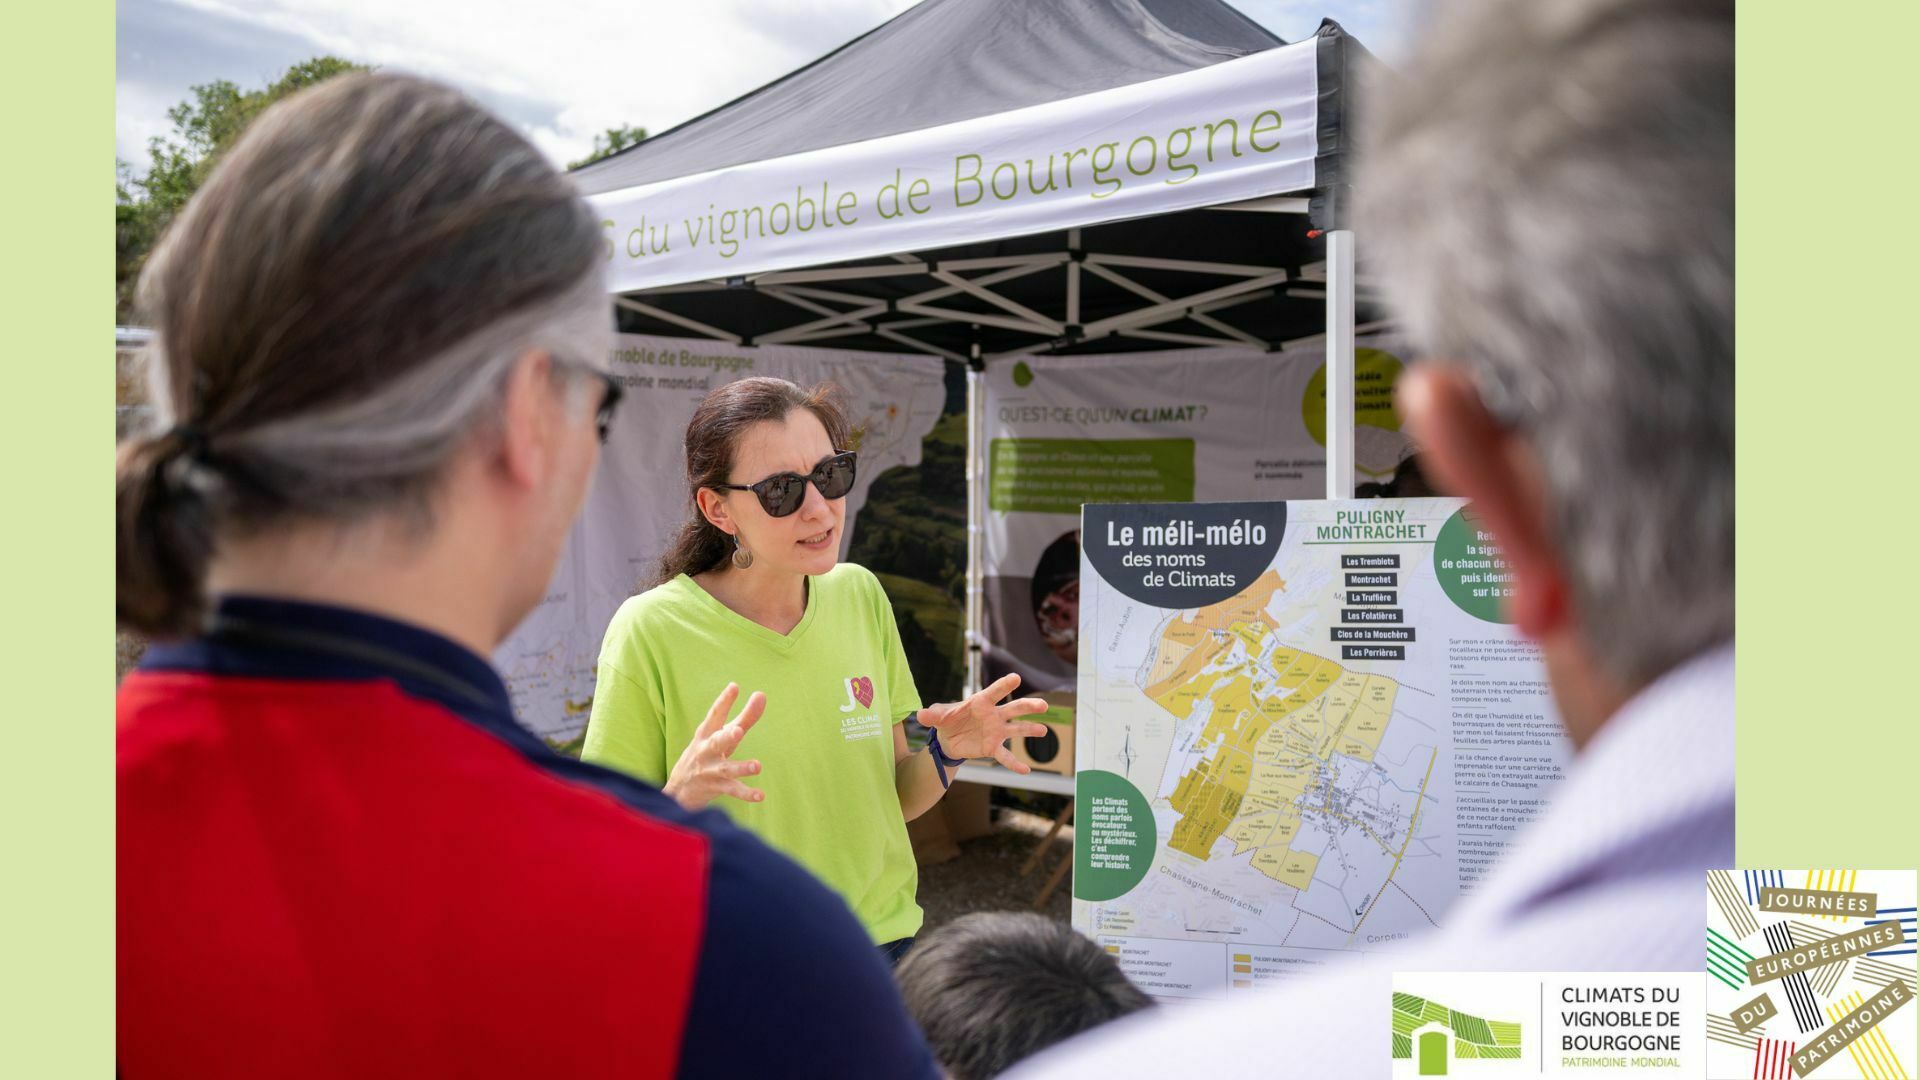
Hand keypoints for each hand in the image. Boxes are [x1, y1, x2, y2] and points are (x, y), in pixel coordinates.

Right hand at [663, 683, 765, 810]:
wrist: (679, 790)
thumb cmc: (707, 754)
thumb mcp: (723, 735)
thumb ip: (745, 717)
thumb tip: (761, 694)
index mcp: (706, 734)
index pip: (715, 715)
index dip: (724, 701)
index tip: (734, 687)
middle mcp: (705, 751)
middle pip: (716, 742)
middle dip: (726, 736)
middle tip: (738, 731)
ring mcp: (710, 770)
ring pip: (726, 769)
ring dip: (741, 767)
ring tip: (757, 766)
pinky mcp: (715, 787)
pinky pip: (732, 790)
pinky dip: (746, 794)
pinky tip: (760, 795)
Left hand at [920, 673, 1050, 773]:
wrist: (947, 738)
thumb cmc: (947, 719)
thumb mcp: (937, 715)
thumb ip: (932, 714)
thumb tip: (920, 715)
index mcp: (980, 702)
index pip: (994, 691)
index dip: (1004, 685)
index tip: (1016, 678)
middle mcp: (993, 715)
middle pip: (1013, 708)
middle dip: (1028, 706)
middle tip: (1043, 705)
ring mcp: (996, 731)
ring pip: (1016, 729)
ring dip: (1030, 730)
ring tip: (1043, 730)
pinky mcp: (993, 747)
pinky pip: (1006, 756)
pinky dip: (1014, 764)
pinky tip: (1026, 771)